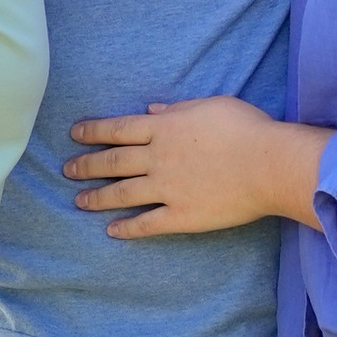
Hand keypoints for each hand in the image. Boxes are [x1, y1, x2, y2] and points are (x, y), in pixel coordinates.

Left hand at [66, 97, 324, 238]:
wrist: (269, 165)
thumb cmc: (246, 129)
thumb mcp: (210, 105)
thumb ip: (177, 108)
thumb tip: (152, 109)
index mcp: (164, 128)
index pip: (118, 129)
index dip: (93, 131)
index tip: (75, 134)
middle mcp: (158, 158)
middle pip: (113, 162)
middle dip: (86, 165)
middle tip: (68, 169)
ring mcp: (167, 189)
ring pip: (122, 194)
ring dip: (98, 197)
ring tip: (79, 201)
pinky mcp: (181, 215)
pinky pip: (147, 224)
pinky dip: (127, 228)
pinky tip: (112, 231)